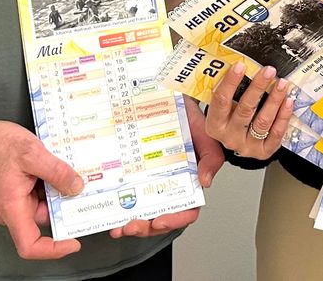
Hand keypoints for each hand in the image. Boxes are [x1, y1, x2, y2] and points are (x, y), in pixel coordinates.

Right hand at [0, 116, 84, 259]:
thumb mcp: (32, 153)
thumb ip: (57, 172)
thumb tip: (76, 187)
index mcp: (12, 208)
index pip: (30, 245)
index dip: (53, 249)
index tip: (73, 241)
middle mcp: (12, 208)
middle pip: (44, 219)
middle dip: (64, 206)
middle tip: (84, 186)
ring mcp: (14, 199)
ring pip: (44, 202)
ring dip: (58, 189)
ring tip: (70, 168)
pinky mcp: (16, 189)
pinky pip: (39, 191)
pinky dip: (51, 180)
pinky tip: (58, 164)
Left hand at [107, 96, 222, 239]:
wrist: (167, 94)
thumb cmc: (189, 114)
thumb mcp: (205, 132)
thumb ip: (211, 156)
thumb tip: (205, 182)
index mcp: (189, 180)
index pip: (188, 209)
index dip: (175, 219)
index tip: (160, 220)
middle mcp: (169, 185)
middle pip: (162, 218)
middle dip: (146, 227)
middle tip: (132, 225)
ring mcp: (150, 181)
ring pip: (143, 212)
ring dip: (131, 224)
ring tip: (119, 225)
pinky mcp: (133, 174)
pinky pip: (126, 197)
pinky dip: (118, 209)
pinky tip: (111, 213)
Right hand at [205, 61, 295, 158]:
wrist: (238, 142)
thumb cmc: (231, 119)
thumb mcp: (223, 108)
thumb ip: (228, 91)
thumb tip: (239, 64)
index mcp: (215, 125)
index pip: (221, 101)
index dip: (230, 82)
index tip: (241, 65)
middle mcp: (229, 137)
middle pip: (245, 110)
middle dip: (258, 87)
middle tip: (268, 71)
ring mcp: (247, 146)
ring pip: (263, 121)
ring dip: (274, 100)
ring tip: (282, 83)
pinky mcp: (264, 152)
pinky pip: (276, 133)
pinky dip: (283, 116)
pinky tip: (288, 101)